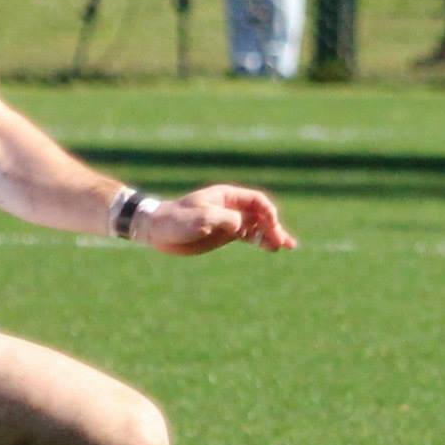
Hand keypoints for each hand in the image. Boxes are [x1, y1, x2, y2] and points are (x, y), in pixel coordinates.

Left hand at [141, 184, 297, 255]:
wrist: (157, 230)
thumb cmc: (176, 219)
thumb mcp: (200, 217)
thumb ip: (224, 218)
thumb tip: (243, 225)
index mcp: (226, 196)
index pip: (256, 200)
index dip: (267, 211)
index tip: (271, 225)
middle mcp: (231, 207)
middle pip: (261, 214)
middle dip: (274, 226)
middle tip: (282, 242)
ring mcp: (230, 220)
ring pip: (258, 226)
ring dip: (272, 234)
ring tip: (287, 246)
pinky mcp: (226, 234)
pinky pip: (249, 236)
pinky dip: (261, 241)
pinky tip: (272, 248)